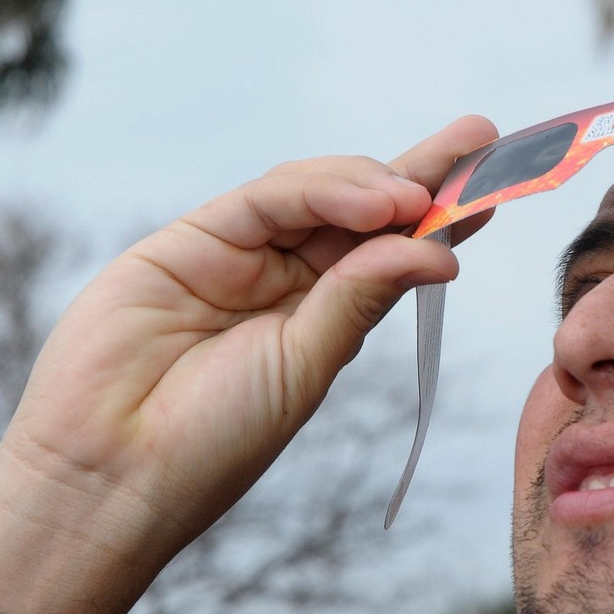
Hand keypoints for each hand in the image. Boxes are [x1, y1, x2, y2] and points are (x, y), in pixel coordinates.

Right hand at [0, 115, 497, 613]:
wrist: (111, 471)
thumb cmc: (211, 443)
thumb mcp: (305, 369)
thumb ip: (358, 299)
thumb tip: (439, 252)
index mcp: (322, 318)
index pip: (392, 251)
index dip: (444, 216)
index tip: (502, 188)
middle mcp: (283, 278)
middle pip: (364, 207)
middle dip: (424, 172)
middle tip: (484, 142)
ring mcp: (236, 254)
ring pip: (317, 192)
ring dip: (376, 183)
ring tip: (419, 196)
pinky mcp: (190, 239)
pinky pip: (265, 199)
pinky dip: (324, 192)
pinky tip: (379, 205)